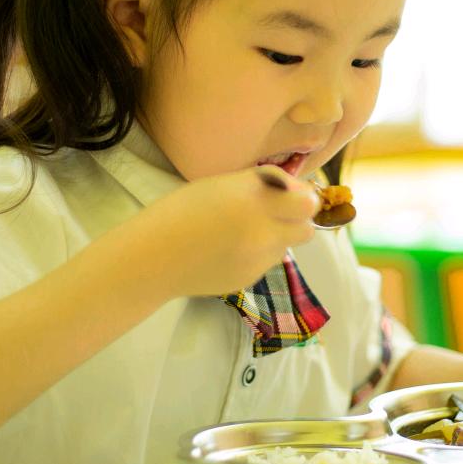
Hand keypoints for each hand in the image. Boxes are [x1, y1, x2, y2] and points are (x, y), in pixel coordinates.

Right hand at [137, 165, 320, 299]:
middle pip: (307, 229)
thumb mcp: (224, 184)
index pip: (308, 203)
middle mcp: (262, 231)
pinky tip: (230, 249)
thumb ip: (263, 185)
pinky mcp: (250, 279)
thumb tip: (297, 190)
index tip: (289, 194)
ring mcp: (258, 259)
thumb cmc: (183, 210)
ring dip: (278, 237)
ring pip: (288, 246)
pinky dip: (258, 254)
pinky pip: (268, 262)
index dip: (303, 197)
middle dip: (297, 221)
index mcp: (254, 201)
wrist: (154, 256)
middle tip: (276, 213)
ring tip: (246, 231)